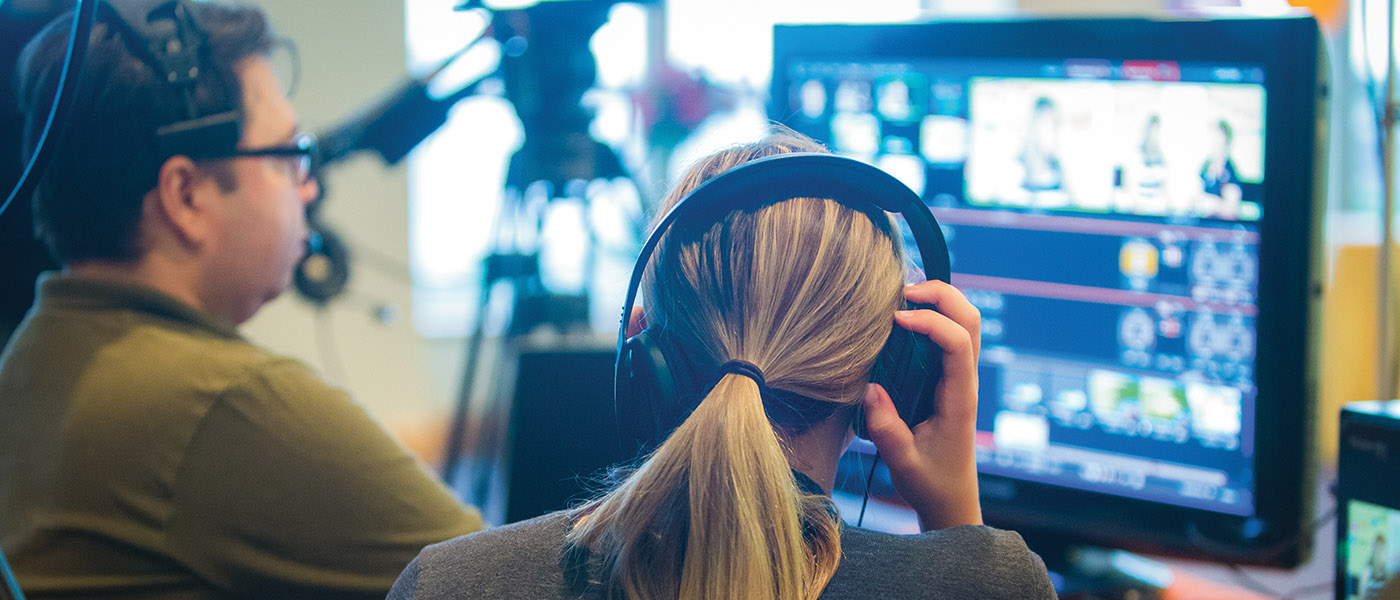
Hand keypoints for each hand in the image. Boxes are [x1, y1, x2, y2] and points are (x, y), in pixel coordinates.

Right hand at [861, 280, 981, 530]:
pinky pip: (950, 334)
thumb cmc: (930, 482)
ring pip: (966, 320)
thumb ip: (887, 429)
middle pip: (970, 318)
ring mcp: (960, 377)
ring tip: (900, 299)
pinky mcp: (949, 378)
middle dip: (941, 294)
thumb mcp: (903, 463)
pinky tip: (902, 321)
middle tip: (901, 292)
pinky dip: (932, 315)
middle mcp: (965, 381)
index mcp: (959, 398)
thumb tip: (870, 389)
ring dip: (939, 300)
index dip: (930, 322)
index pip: (958, 342)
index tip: (896, 320)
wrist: (951, 498)